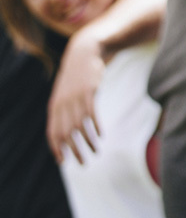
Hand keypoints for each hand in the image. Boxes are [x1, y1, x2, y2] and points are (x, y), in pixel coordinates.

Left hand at [47, 28, 106, 163]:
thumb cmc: (75, 79)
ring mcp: (75, 98)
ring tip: (96, 151)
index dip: (57, 149)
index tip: (63, 162)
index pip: (52, 134)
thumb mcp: (65, 95)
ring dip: (88, 142)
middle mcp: (62, 104)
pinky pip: (91, 114)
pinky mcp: (88, 92)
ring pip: (79, 126)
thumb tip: (66, 132)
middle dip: (74, 151)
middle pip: (65, 134)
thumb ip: (63, 112)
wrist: (83, 54)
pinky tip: (101, 135)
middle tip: (83, 163)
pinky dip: (96, 127)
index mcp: (54, 107)